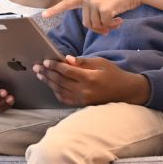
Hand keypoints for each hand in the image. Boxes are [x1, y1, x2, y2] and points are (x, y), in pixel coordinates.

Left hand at [33, 55, 149, 106]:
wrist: (125, 91)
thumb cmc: (113, 73)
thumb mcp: (100, 62)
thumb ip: (82, 61)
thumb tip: (66, 59)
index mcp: (90, 78)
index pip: (67, 71)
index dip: (55, 66)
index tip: (46, 61)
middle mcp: (85, 91)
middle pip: (60, 81)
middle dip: (47, 73)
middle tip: (37, 67)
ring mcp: (83, 99)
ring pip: (60, 90)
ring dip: (49, 82)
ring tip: (40, 75)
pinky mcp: (82, 104)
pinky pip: (65, 99)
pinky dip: (56, 92)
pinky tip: (51, 85)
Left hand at [42, 0, 145, 33]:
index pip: (67, 3)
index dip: (55, 9)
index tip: (44, 15)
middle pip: (87, 23)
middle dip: (98, 28)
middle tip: (109, 26)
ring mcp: (95, 2)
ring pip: (96, 25)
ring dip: (106, 27)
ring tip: (116, 21)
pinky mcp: (104, 9)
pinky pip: (105, 25)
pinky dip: (112, 26)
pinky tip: (120, 20)